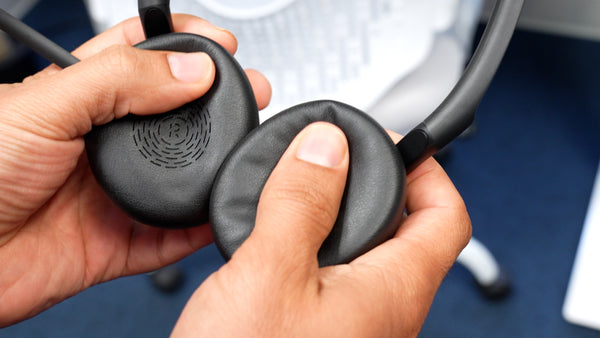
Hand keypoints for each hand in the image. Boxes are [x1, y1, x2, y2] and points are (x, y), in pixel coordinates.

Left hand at [0, 14, 270, 326]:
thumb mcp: (44, 104)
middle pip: (175, 114)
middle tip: (251, 91)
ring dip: (218, 163)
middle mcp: (103, 143)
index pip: (142, 53)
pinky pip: (171, 236)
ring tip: (250, 147)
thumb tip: (191, 71)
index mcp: (80, 97)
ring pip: (181, 176)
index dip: (184, 42)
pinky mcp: (118, 242)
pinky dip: (200, 227)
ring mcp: (113, 193)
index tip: (220, 44)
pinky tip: (220, 212)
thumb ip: (120, 80)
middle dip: (218, 100)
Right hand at [172, 123, 471, 336]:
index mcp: (391, 292)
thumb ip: (301, 203)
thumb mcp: (270, 273)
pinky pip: (332, 281)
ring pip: (365, 257)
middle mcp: (384, 315)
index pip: (446, 216)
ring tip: (304, 192)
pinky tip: (276, 243)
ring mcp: (354, 329)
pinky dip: (311, 249)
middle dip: (377, 187)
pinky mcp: (320, 336)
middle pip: (408, 233)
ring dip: (339, 217)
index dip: (428, 169)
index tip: (397, 144)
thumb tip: (326, 145)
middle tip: (341, 161)